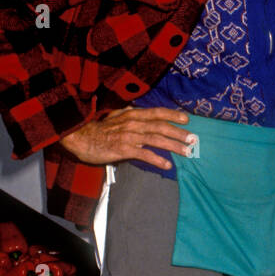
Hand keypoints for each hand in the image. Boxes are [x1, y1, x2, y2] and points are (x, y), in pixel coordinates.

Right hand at [59, 107, 195, 170]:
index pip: (157, 112)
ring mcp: (129, 136)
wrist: (81, 138)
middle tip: (193, 140)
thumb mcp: (115, 116)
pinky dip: (157, 160)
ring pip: (156, 139)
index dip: (173, 115)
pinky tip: (167, 165)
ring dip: (173, 146)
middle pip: (161, 127)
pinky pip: (144, 154)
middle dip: (179, 133)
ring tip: (187, 152)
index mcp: (132, 115)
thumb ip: (128, 114)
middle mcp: (133, 123)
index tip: (186, 120)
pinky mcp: (124, 150)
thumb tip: (137, 110)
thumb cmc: (99, 130)